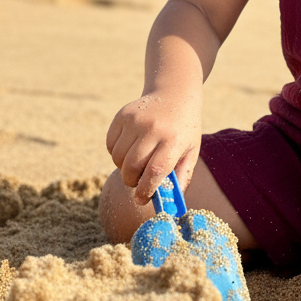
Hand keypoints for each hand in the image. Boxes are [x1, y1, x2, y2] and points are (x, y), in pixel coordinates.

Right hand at [106, 90, 201, 204]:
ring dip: (123, 167)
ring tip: (137, 162)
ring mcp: (136, 120)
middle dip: (132, 181)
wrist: (175, 94)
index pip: (154, 171)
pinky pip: (110, 144)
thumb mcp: (191, 152)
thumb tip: (168, 206)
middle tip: (138, 180)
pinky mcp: (122, 115)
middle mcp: (153, 129)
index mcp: (174, 140)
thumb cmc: (184, 130)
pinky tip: (129, 147)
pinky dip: (115, 153)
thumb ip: (181, 178)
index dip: (145, 190)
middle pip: (131, 167)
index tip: (141, 199)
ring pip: (118, 158)